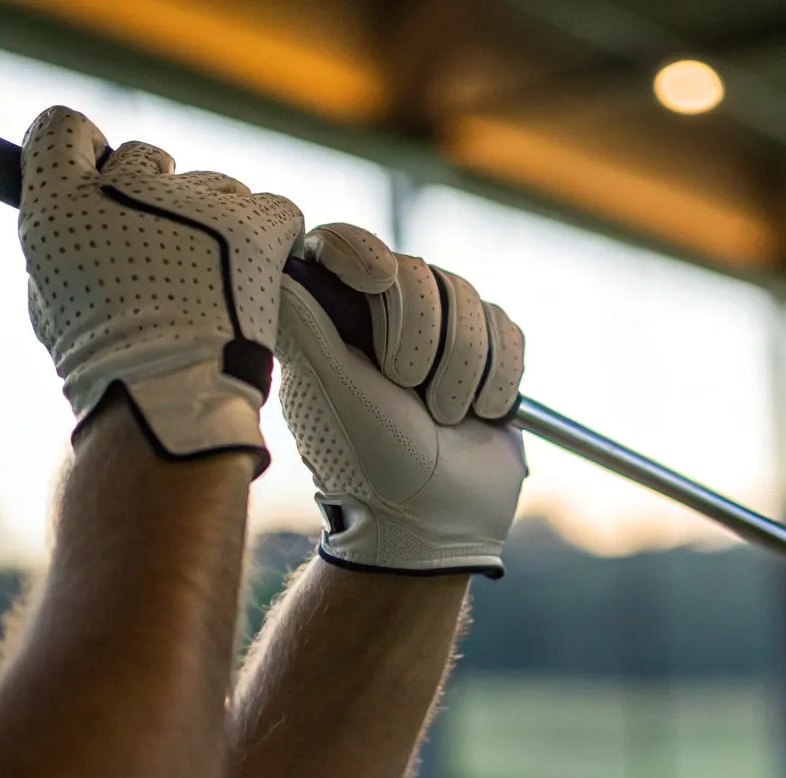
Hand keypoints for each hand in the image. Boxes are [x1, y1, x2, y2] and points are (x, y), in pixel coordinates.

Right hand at [19, 106, 303, 471]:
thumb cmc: (106, 362)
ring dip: (214, 223)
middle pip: (143, 156)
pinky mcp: (252, 222)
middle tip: (165, 253)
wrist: (168, 399)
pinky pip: (274, 207)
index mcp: (57, 203)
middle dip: (155, 195)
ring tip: (212, 284)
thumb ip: (65, 240)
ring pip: (213, 185)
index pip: (61, 128)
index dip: (84, 152)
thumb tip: (86, 206)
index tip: (102, 181)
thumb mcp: (51, 300)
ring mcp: (192, 201)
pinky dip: (271, 237)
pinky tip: (258, 273)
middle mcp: (122, 187)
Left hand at [278, 223, 526, 576]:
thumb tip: (278, 259)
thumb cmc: (374, 465)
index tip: (378, 278)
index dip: (364, 250)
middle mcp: (384, 320)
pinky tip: (481, 414)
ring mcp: (440, 335)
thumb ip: (304, 323)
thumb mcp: (330, 392)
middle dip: (426, 336)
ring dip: (466, 366)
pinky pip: (507, 328)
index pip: (343, 245)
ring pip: (469, 297)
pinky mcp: (488, 353)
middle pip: (418, 271)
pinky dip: (499, 375)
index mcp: (333, 322)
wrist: (441, 524)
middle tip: (411, 391)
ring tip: (448, 417)